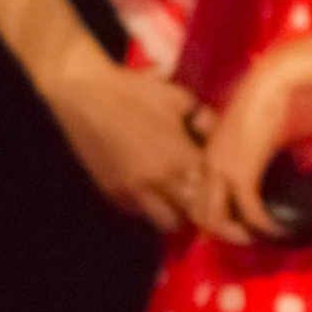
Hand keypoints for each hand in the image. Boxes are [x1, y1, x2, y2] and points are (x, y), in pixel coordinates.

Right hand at [36, 39, 205, 230]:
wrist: (84, 94)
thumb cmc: (135, 91)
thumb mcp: (181, 99)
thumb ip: (206, 121)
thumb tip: (216, 134)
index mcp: (181, 157)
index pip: (213, 192)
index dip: (224, 195)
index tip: (227, 193)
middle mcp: (159, 180)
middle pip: (194, 213)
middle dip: (205, 208)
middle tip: (208, 197)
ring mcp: (132, 189)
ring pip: (166, 220)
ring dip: (177, 211)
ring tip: (181, 196)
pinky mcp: (110, 191)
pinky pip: (138, 213)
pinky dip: (150, 207)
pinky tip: (153, 190)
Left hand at [194, 34, 311, 243]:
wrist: (280, 79)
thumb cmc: (279, 95)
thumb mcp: (267, 132)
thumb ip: (270, 152)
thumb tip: (291, 169)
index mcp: (212, 149)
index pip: (198, 193)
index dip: (215, 214)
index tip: (238, 224)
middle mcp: (209, 161)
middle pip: (200, 212)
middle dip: (222, 233)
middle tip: (248, 240)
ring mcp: (222, 168)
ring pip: (215, 219)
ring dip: (239, 236)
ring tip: (262, 240)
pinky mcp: (242, 172)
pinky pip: (248, 211)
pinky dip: (264, 226)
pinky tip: (280, 229)